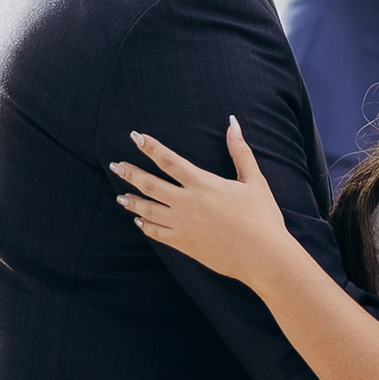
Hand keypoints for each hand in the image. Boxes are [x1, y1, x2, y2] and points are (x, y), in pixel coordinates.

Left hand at [111, 118, 289, 286]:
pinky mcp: (184, 244)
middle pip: (150, 184)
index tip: (135, 136)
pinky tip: (139, 221)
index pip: (169, 160)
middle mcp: (187, 203)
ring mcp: (183, 225)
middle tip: (115, 166)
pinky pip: (157, 233)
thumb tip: (232, 122)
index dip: (150, 147)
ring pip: (148, 210)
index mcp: (203, 184)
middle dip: (130, 174)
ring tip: (120, 196)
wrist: (263, 256)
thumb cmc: (263, 217)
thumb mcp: (254, 180)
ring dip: (132, 201)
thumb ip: (240, 151)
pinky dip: (145, 226)